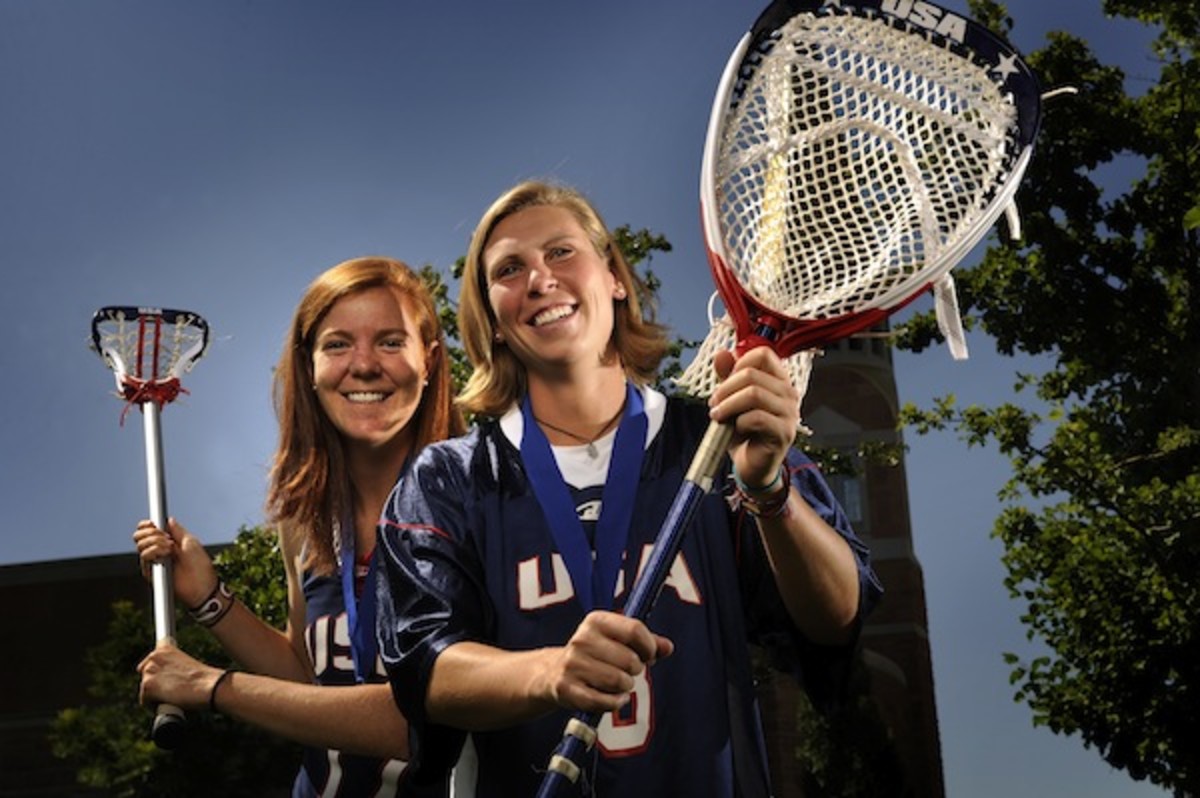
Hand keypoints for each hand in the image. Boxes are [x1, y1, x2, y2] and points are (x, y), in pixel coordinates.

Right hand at [132, 518, 217, 607]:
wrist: (201, 584)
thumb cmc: (200, 564)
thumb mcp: (190, 541)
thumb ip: (177, 530)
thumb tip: (168, 519)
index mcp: (167, 542)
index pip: (147, 531)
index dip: (146, 525)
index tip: (152, 524)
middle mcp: (157, 551)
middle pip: (139, 536)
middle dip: (150, 532)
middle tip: (166, 537)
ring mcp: (154, 561)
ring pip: (140, 545)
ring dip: (155, 541)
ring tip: (170, 548)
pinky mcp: (151, 572)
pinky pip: (144, 557)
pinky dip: (154, 551)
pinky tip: (166, 554)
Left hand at [138, 642, 224, 710]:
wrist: (210, 687)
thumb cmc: (205, 679)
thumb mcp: (187, 664)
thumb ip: (173, 666)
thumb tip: (167, 680)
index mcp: (165, 648)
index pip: (151, 660)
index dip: (158, 671)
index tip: (166, 678)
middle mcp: (154, 656)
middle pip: (145, 674)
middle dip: (155, 683)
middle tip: (172, 690)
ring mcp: (150, 671)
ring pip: (145, 688)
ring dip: (155, 695)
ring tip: (173, 697)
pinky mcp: (147, 686)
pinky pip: (145, 701)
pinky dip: (154, 706)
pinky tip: (169, 703)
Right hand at [543, 611, 672, 713]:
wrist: (553, 674)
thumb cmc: (595, 656)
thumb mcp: (618, 641)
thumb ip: (647, 642)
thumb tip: (668, 647)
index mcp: (596, 621)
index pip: (635, 630)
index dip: (649, 646)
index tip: (648, 655)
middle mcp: (581, 639)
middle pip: (630, 660)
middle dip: (635, 670)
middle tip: (625, 671)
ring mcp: (573, 664)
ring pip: (619, 682)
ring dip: (624, 688)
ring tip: (616, 684)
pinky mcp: (567, 689)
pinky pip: (605, 702)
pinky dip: (615, 703)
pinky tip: (612, 698)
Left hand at [709, 346, 799, 486]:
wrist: (752, 465)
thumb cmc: (744, 431)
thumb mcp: (732, 399)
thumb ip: (728, 376)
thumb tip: (722, 353)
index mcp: (778, 380)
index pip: (763, 354)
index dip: (739, 364)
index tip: (726, 382)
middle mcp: (788, 393)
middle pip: (752, 374)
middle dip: (725, 388)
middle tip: (714, 404)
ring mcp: (789, 413)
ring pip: (753, 394)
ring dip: (728, 405)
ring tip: (718, 416)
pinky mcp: (784, 433)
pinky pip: (756, 418)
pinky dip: (738, 422)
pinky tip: (734, 430)